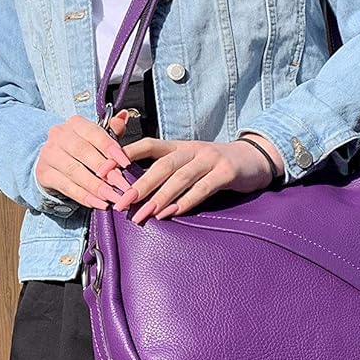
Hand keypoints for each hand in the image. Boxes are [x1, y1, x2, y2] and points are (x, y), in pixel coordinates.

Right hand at [35, 112, 138, 208]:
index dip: (110, 148)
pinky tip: (99, 203)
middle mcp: (59, 135)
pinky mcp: (44, 174)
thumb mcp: (96, 138)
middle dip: (106, 171)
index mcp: (75, 124)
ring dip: (97, 187)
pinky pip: (66, 187)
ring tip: (113, 198)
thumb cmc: (81, 149)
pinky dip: (84, 197)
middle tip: (123, 186)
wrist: (52, 162)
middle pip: (83, 152)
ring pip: (74, 171)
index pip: (94, 133)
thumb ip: (111, 130)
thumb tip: (124, 116)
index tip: (126, 163)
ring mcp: (49, 154)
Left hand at [111, 137, 278, 223]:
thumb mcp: (190, 162)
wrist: (255, 159)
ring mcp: (210, 159)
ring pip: (180, 177)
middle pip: (161, 165)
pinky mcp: (227, 172)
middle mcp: (192, 149)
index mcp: (178, 146)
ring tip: (144, 213)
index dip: (124, 155)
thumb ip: (167, 172)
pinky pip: (203, 188)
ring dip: (160, 197)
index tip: (103, 170)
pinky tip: (173, 213)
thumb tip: (134, 191)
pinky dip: (187, 201)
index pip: (147, 145)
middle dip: (139, 185)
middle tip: (121, 203)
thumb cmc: (215, 165)